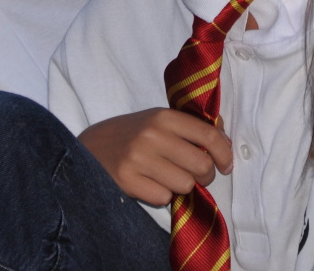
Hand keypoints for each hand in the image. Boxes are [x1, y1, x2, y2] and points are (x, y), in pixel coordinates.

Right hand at [79, 108, 232, 205]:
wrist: (87, 148)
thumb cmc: (129, 135)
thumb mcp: (157, 120)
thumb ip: (189, 126)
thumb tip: (225, 136)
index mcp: (163, 116)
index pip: (208, 135)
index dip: (224, 153)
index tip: (226, 165)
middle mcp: (152, 135)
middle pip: (201, 165)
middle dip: (205, 175)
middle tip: (197, 175)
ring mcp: (139, 159)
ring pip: (185, 184)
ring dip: (181, 186)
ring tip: (167, 177)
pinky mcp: (128, 181)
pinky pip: (164, 197)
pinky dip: (161, 195)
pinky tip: (149, 184)